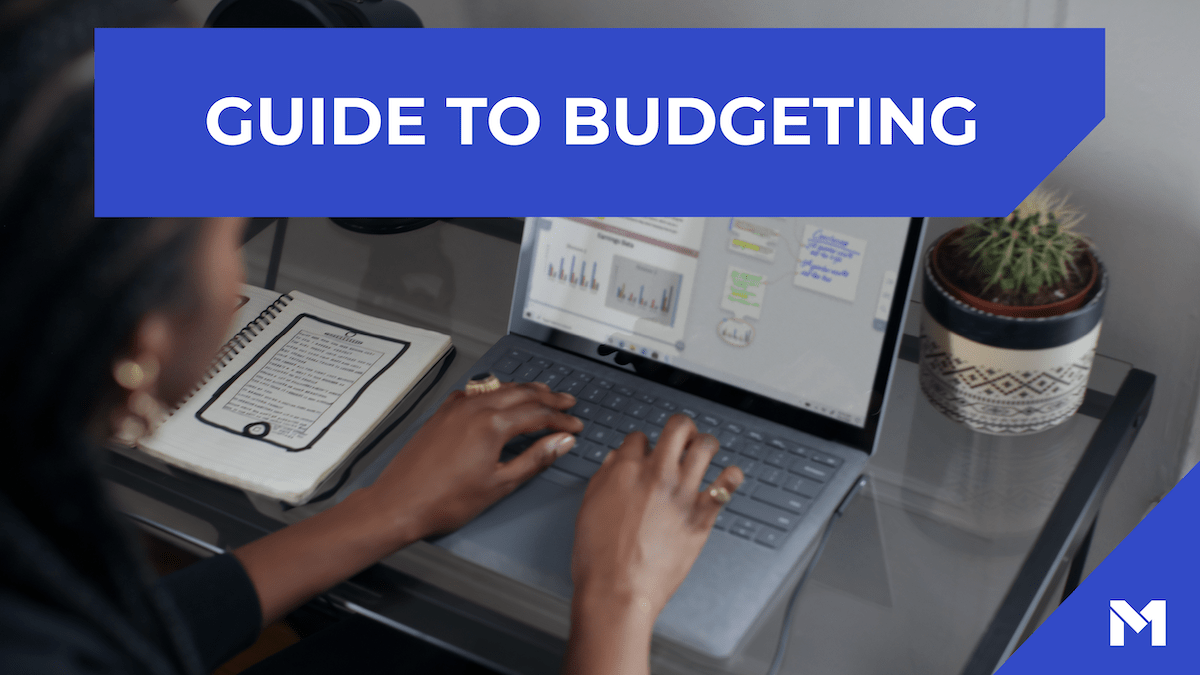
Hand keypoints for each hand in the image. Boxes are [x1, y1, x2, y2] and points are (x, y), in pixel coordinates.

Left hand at [364, 381, 583, 542]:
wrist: (399, 503)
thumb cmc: (445, 501)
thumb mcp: (500, 484)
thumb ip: (534, 459)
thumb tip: (561, 442)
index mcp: (492, 424)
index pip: (538, 414)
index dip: (561, 420)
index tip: (574, 426)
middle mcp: (474, 408)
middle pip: (521, 394)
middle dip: (548, 398)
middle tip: (567, 403)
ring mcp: (455, 407)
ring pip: (498, 388)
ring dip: (523, 390)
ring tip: (541, 393)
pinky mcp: (442, 413)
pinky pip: (475, 392)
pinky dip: (494, 392)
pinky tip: (498, 397)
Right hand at [565, 415, 742, 674]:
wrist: (618, 591)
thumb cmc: (599, 558)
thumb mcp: (588, 508)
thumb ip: (604, 478)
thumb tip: (615, 461)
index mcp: (625, 470)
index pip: (639, 437)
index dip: (642, 444)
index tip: (646, 452)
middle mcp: (657, 474)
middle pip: (678, 427)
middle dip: (681, 428)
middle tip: (683, 437)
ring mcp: (683, 493)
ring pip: (706, 446)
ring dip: (706, 445)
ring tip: (705, 452)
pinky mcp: (702, 516)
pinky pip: (727, 484)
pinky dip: (731, 476)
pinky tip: (727, 477)